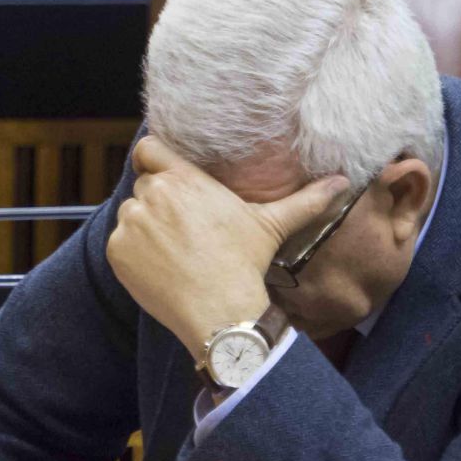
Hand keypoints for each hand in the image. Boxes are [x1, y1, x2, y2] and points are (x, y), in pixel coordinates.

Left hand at [105, 136, 349, 358]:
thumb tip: (343, 183)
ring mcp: (131, 223)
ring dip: (146, 227)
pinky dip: (133, 253)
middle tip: (184, 228)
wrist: (220, 312)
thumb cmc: (245, 265)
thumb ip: (305, 200)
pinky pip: (120, 242)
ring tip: (176, 251)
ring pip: (131, 214)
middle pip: (145, 185)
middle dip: (159, 201)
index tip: (163, 173)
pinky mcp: (117, 250)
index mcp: (185, 180)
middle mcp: (153, 195)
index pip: (149, 148)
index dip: (154, 159)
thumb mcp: (273, 226)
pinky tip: (161, 267)